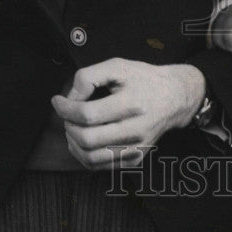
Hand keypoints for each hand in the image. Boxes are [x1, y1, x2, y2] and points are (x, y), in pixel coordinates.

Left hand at [51, 58, 205, 169]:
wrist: (174, 97)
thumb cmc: (144, 79)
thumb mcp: (118, 66)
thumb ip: (89, 77)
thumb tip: (70, 98)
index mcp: (132, 103)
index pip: (88, 114)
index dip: (65, 109)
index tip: (58, 101)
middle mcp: (136, 130)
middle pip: (87, 139)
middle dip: (68, 126)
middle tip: (67, 114)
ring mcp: (135, 148)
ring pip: (90, 158)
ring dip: (72, 143)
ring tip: (72, 126)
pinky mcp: (134, 159)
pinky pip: (100, 165)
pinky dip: (83, 155)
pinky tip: (82, 139)